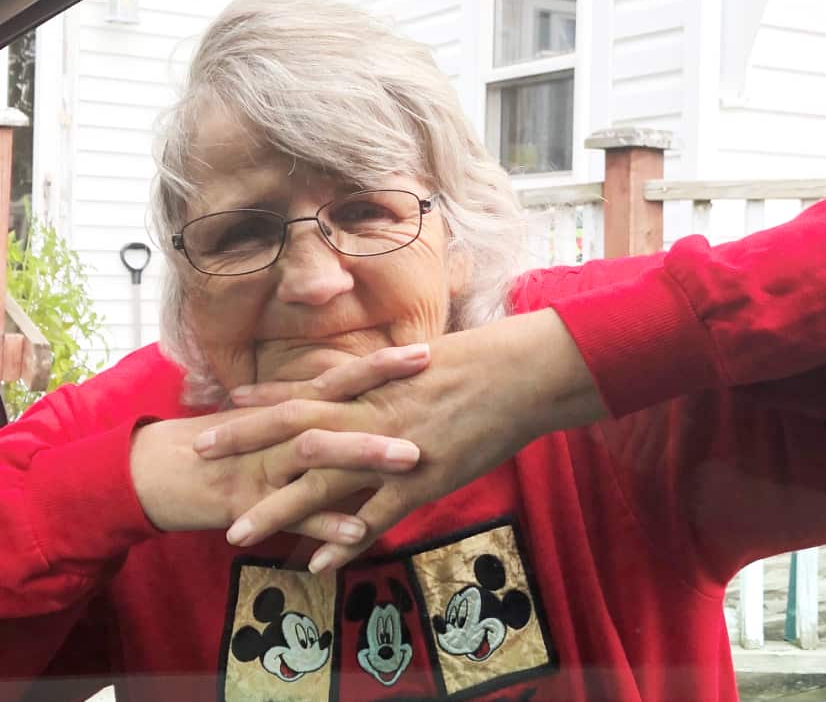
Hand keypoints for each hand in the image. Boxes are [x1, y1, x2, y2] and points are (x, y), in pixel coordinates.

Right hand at [129, 344, 431, 545]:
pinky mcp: (247, 504)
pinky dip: (325, 525)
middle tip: (433, 385)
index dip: (381, 365)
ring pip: (317, 457)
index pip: (342, 379)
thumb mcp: (273, 426)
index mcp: (291, 410)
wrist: (150, 474)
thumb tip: (368, 408)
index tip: (425, 352)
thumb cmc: (224, 447)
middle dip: (385, 396)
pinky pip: (292, 516)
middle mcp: (280, 431)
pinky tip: (358, 533)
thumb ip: (316, 417)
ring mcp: (263, 466)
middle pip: (336, 406)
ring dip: (363, 456)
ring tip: (411, 457)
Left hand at [197, 309, 606, 572]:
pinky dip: (344, 544)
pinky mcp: (423, 480)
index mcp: (375, 385)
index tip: (226, 404)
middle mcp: (372, 415)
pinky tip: (316, 566)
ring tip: (238, 534)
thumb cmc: (486, 359)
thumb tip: (390, 373)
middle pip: (295, 431)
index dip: (265, 399)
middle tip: (200, 454)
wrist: (524, 373)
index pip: (308, 391)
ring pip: (322, 484)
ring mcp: (394, 450)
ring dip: (278, 510)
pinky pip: (375, 518)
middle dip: (245, 443)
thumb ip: (401, 374)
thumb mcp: (434, 358)